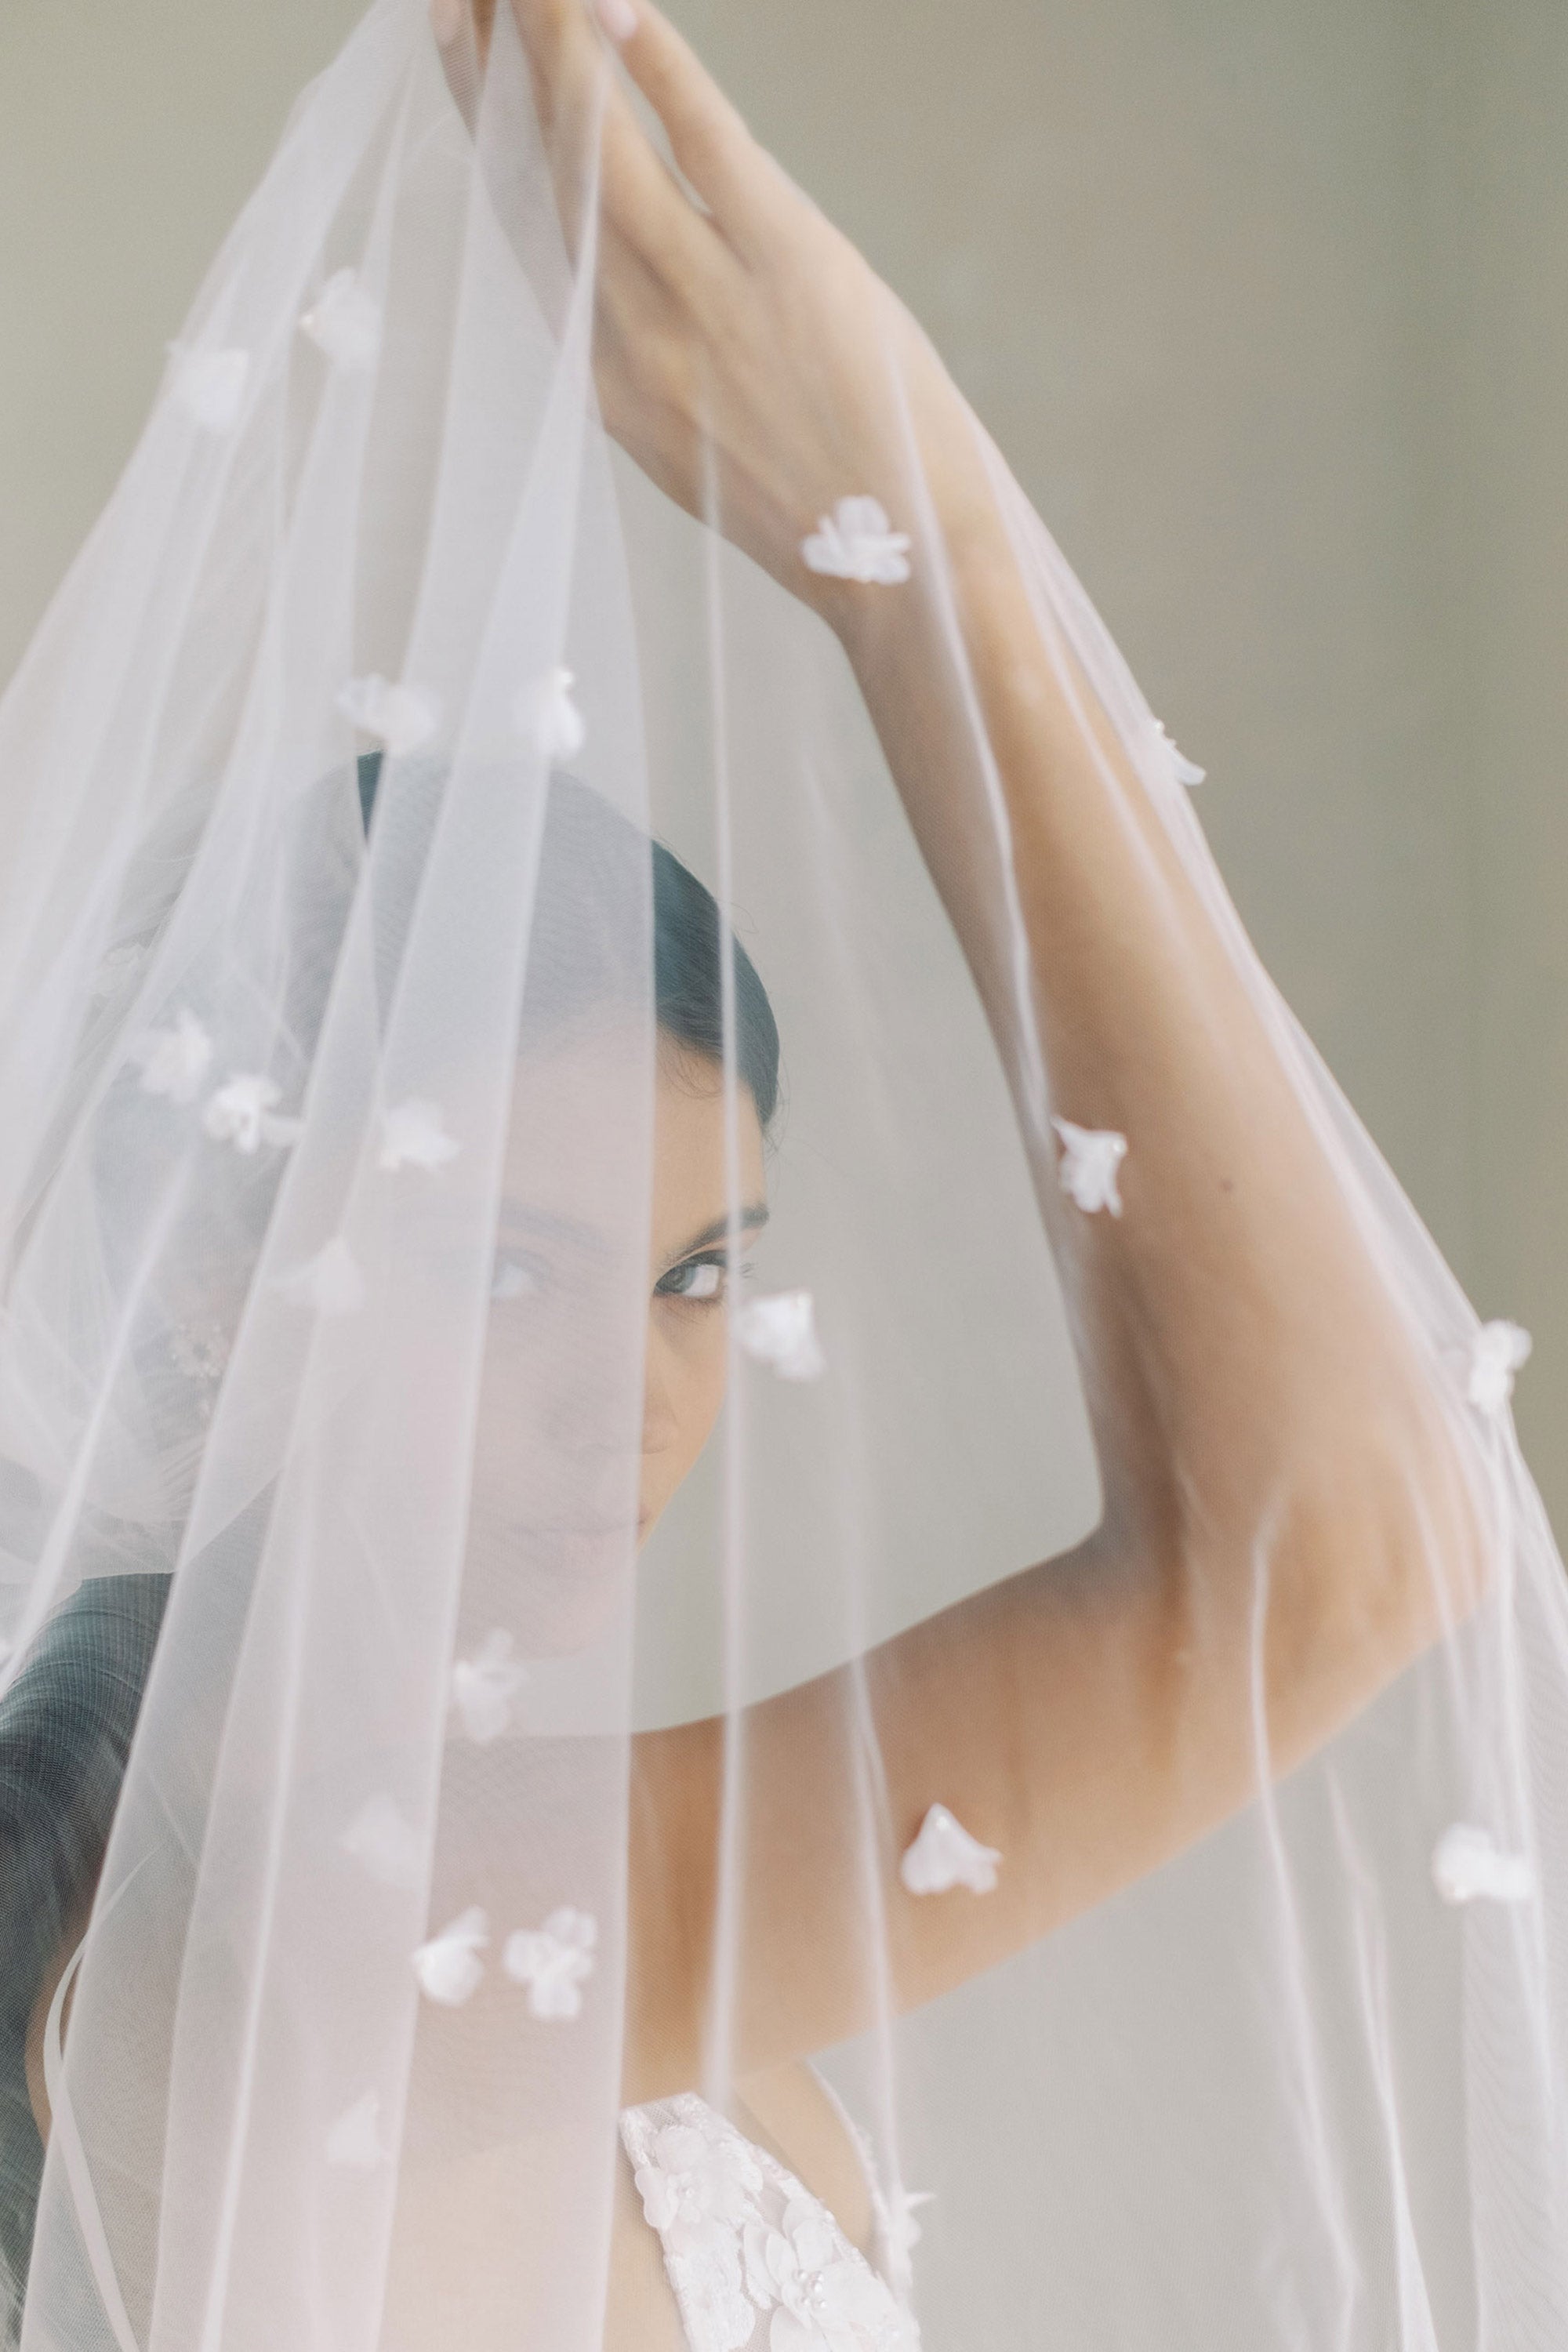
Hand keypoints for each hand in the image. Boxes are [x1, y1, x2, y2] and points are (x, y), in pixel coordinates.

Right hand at [484, 0, 998, 630]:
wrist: (904, 571)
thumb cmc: (824, 520)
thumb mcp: (708, 455)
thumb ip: (660, 373)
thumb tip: (640, 300)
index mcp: (609, 390)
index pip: (525, 236)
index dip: (480, 137)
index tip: (452, 56)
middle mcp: (632, 341)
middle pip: (540, 179)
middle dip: (491, 66)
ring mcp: (703, 302)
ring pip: (600, 150)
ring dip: (552, 42)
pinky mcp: (784, 266)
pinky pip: (705, 144)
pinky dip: (657, 69)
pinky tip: (615, 3)